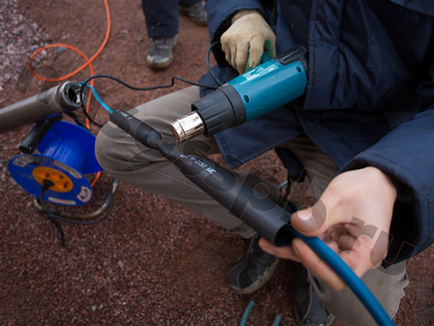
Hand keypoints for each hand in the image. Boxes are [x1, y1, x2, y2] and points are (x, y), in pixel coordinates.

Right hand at [221, 10, 275, 73]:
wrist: (245, 16)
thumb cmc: (259, 31)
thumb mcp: (269, 39)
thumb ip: (269, 54)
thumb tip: (267, 70)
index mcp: (256, 36)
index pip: (254, 52)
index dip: (254, 64)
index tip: (253, 73)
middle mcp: (242, 36)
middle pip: (240, 61)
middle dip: (244, 70)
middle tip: (248, 73)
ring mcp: (231, 38)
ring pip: (233, 62)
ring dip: (239, 66)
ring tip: (245, 60)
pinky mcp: (224, 40)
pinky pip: (228, 58)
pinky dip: (233, 60)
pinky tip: (238, 54)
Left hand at [260, 167, 396, 289]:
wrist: (377, 179)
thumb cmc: (367, 188)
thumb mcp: (340, 198)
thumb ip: (319, 215)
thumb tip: (298, 225)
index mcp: (368, 251)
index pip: (340, 273)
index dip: (317, 264)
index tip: (298, 244)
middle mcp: (358, 256)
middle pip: (325, 267)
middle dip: (298, 255)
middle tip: (275, 241)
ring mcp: (345, 249)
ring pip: (316, 257)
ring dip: (293, 248)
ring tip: (270, 239)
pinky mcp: (336, 241)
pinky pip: (316, 245)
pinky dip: (299, 239)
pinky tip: (280, 235)